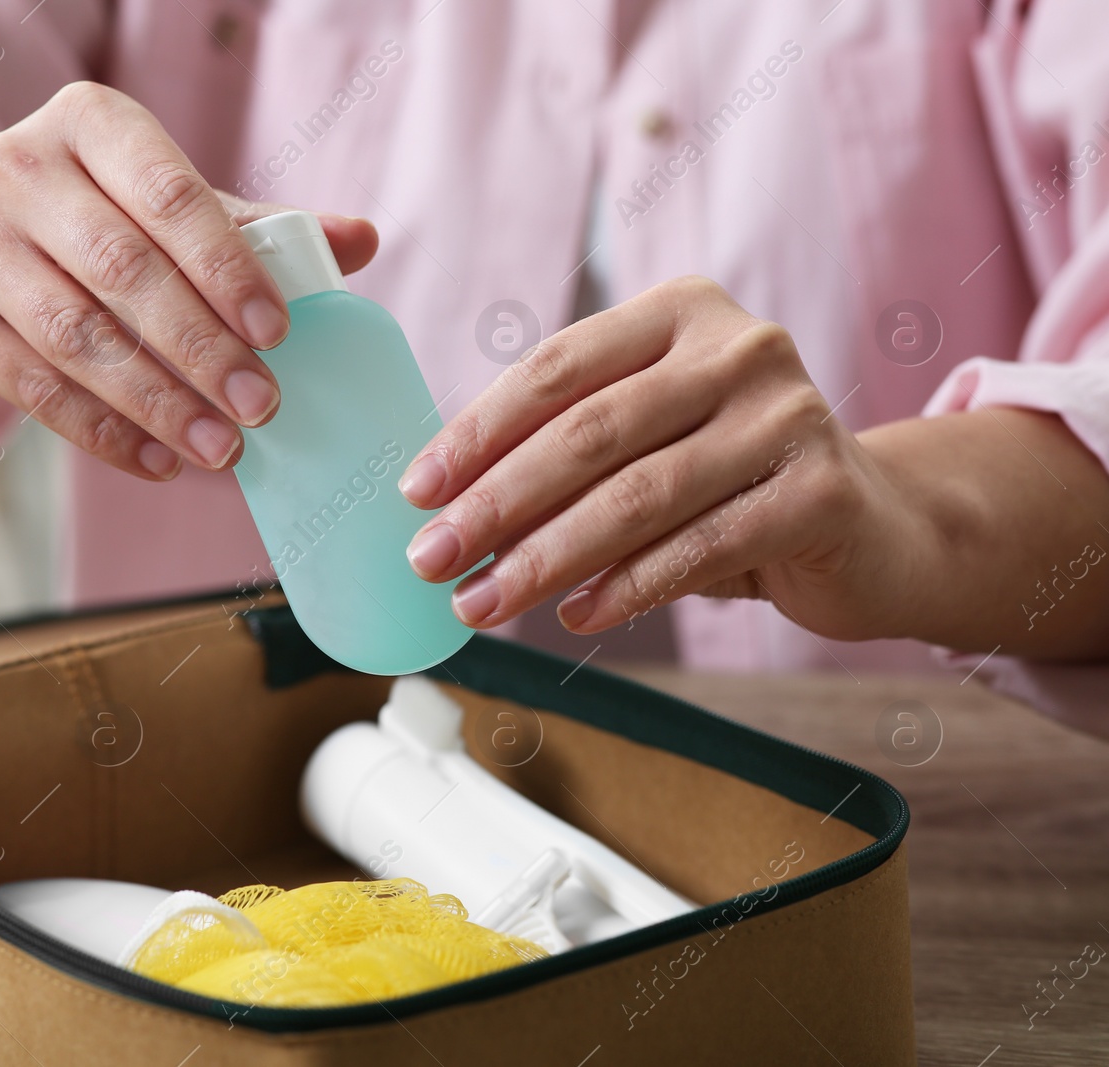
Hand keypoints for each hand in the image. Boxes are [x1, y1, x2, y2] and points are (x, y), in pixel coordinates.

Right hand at [0, 81, 376, 479]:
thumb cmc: (81, 223)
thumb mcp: (157, 204)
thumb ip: (253, 226)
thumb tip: (361, 241)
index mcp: (89, 123)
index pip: (172, 195)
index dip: (228, 267)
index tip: (278, 333)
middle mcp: (16, 168)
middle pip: (125, 272)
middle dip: (202, 350)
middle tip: (263, 408)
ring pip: (78, 337)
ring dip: (159, 403)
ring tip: (222, 450)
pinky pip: (33, 387)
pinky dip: (103, 432)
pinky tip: (159, 461)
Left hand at [398, 276, 932, 640]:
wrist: (875, 526)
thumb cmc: (732, 481)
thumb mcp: (651, 441)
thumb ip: (570, 450)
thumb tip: (447, 507)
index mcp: (680, 312)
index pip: (555, 367)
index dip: (477, 431)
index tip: (416, 491)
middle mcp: (740, 346)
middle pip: (589, 432)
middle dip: (496, 504)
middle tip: (431, 559)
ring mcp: (789, 414)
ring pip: (637, 496)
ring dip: (545, 558)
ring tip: (482, 604)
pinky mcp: (822, 490)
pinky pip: (698, 548)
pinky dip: (625, 588)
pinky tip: (574, 616)